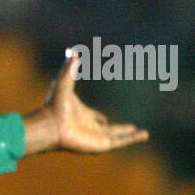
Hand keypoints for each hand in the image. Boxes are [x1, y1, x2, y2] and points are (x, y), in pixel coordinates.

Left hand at [23, 50, 149, 154]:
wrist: (51, 124)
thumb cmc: (54, 104)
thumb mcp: (64, 81)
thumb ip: (70, 67)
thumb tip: (73, 49)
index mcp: (81, 115)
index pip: (94, 117)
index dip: (99, 117)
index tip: (105, 118)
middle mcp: (88, 127)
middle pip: (107, 129)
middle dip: (120, 129)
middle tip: (131, 127)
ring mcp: (94, 138)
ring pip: (116, 137)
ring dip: (130, 135)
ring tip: (144, 135)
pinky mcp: (99, 145)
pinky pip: (119, 142)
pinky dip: (131, 140)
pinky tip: (144, 136)